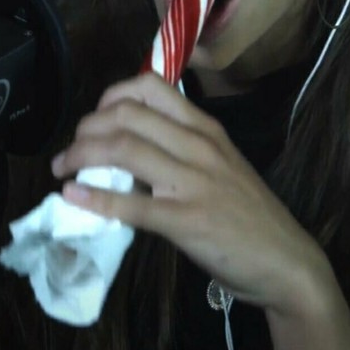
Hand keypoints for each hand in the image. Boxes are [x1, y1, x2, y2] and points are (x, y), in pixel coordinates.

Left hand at [50, 73, 332, 317]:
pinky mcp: (186, 221)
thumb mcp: (220, 168)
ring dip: (80, 157)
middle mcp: (199, 146)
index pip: (150, 87)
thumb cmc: (251, 217)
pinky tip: (71, 197)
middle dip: (85, 129)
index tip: (93, 119)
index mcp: (206, 129)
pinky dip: (94, 199)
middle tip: (70, 152)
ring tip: (62, 171)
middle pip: (127, 115)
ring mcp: (193, 182)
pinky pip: (131, 205)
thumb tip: (128, 152)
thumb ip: (180, 153)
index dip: (110, 96)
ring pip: (123, 149)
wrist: (287, 262)